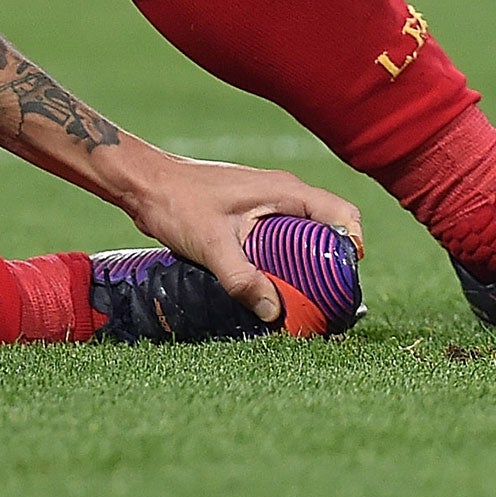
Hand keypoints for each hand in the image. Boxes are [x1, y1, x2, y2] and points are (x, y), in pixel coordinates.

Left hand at [118, 153, 363, 324]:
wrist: (143, 184)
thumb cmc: (176, 202)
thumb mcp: (211, 244)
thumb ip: (241, 278)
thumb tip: (271, 312)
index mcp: (285, 191)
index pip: (342, 215)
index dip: (352, 249)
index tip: (344, 283)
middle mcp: (282, 193)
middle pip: (328, 230)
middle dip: (331, 265)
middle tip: (325, 301)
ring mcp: (266, 202)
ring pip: (304, 235)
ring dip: (306, 265)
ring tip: (300, 299)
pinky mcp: (250, 213)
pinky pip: (282, 237)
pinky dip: (285, 260)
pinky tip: (271, 284)